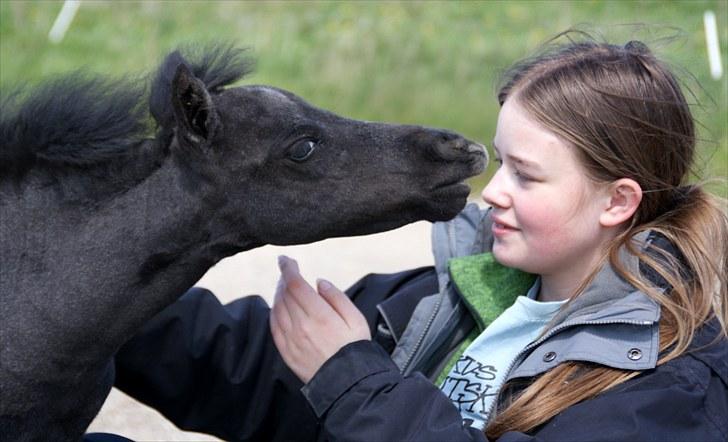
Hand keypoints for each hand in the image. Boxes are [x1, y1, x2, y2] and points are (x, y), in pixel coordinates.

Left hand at [270, 255, 370, 383]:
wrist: (349, 383)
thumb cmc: (356, 348)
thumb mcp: (355, 318)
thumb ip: (336, 297)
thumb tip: (319, 282)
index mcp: (319, 315)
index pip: (295, 284)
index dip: (288, 269)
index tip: (285, 260)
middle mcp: (301, 326)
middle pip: (284, 294)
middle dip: (285, 279)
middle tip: (289, 272)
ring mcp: (291, 340)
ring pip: (277, 309)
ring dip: (278, 294)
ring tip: (284, 287)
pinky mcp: (287, 353)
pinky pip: (274, 327)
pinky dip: (273, 312)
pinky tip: (278, 307)